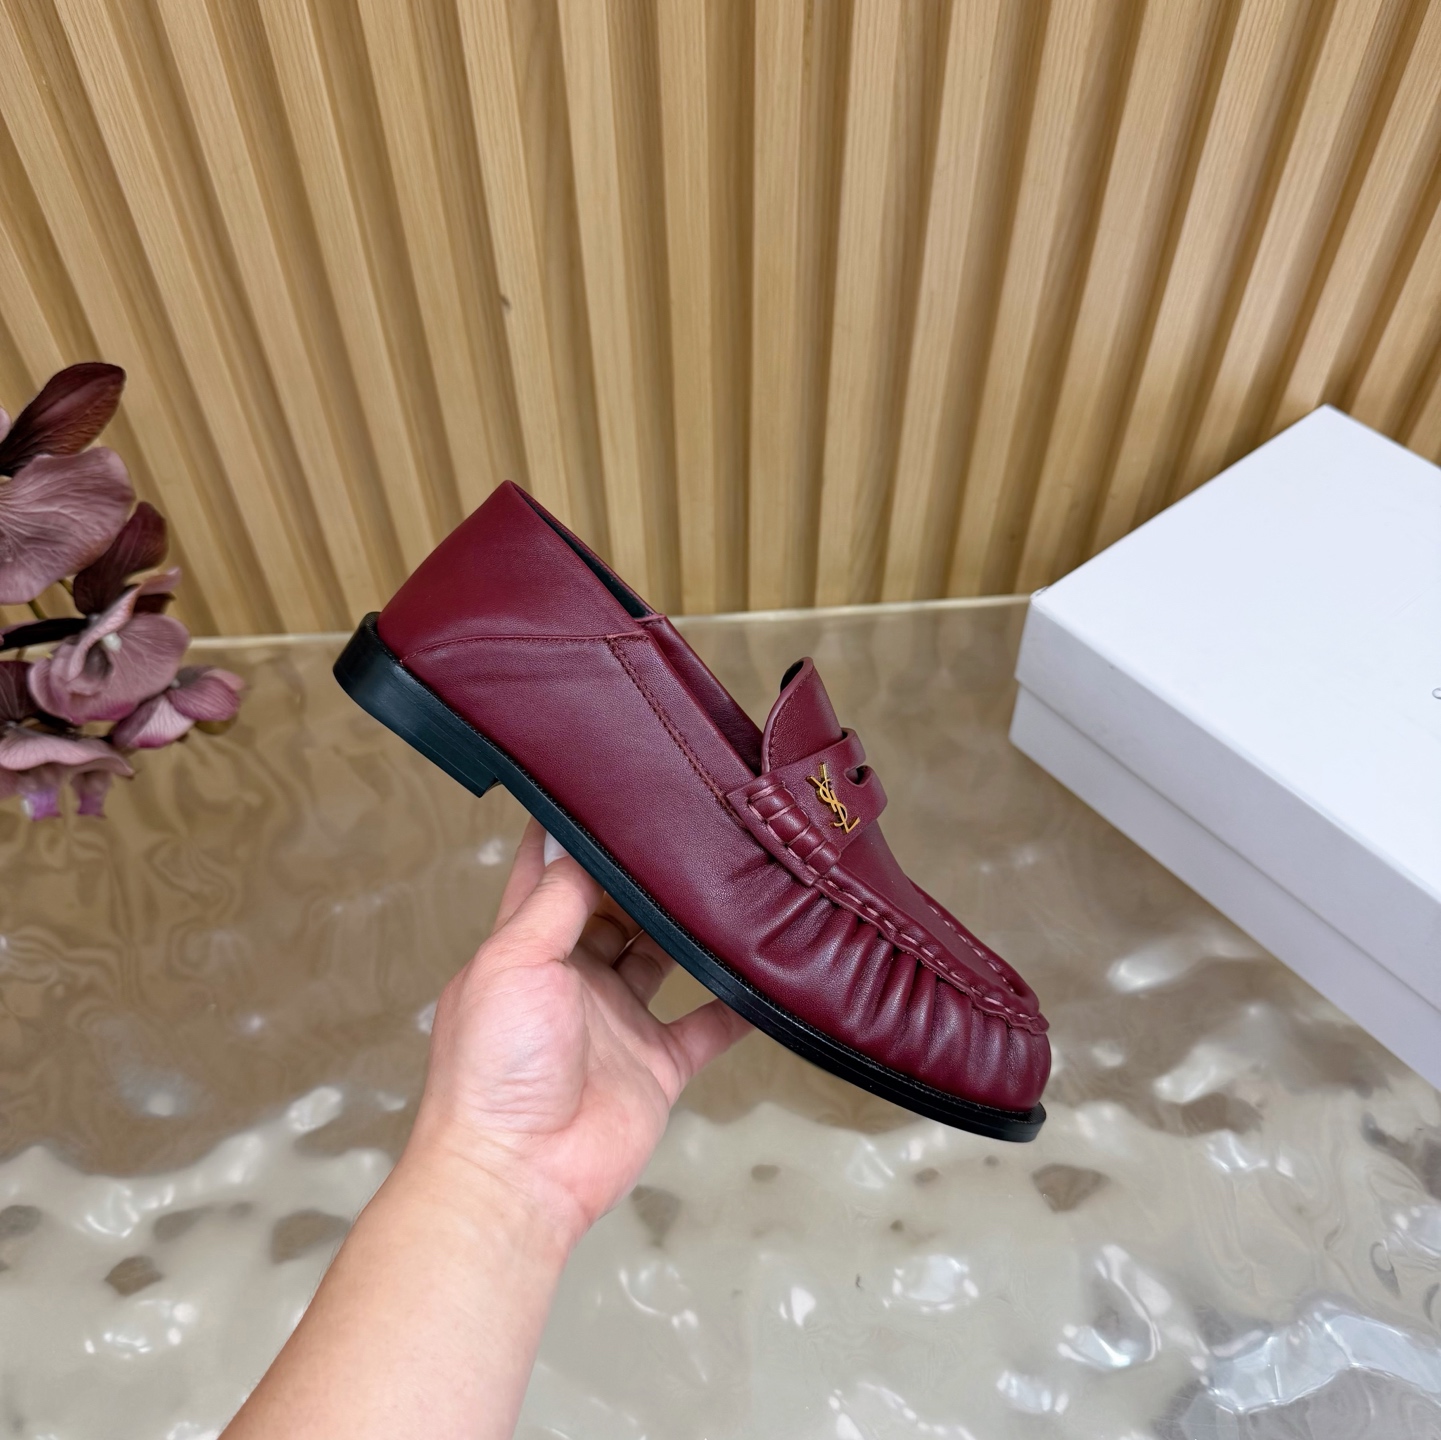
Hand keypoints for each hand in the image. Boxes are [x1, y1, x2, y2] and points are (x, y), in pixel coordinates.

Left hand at [405, 818, 749, 1249]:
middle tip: (690, 830)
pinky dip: (734, 1004)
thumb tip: (579, 846)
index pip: (550, 876)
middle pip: (616, 911)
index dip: (572, 834)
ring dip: (688, 929)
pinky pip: (705, 1027)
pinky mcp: (655, 1066)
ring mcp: (617, 1023)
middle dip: (644, 877)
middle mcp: (573, 979)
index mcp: (527, 949)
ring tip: (729, 884)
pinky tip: (761, 973)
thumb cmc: (493, 1069)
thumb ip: (554, 903)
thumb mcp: (514, 962)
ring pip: (662, 959)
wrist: (518, 1173)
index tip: (607, 791)